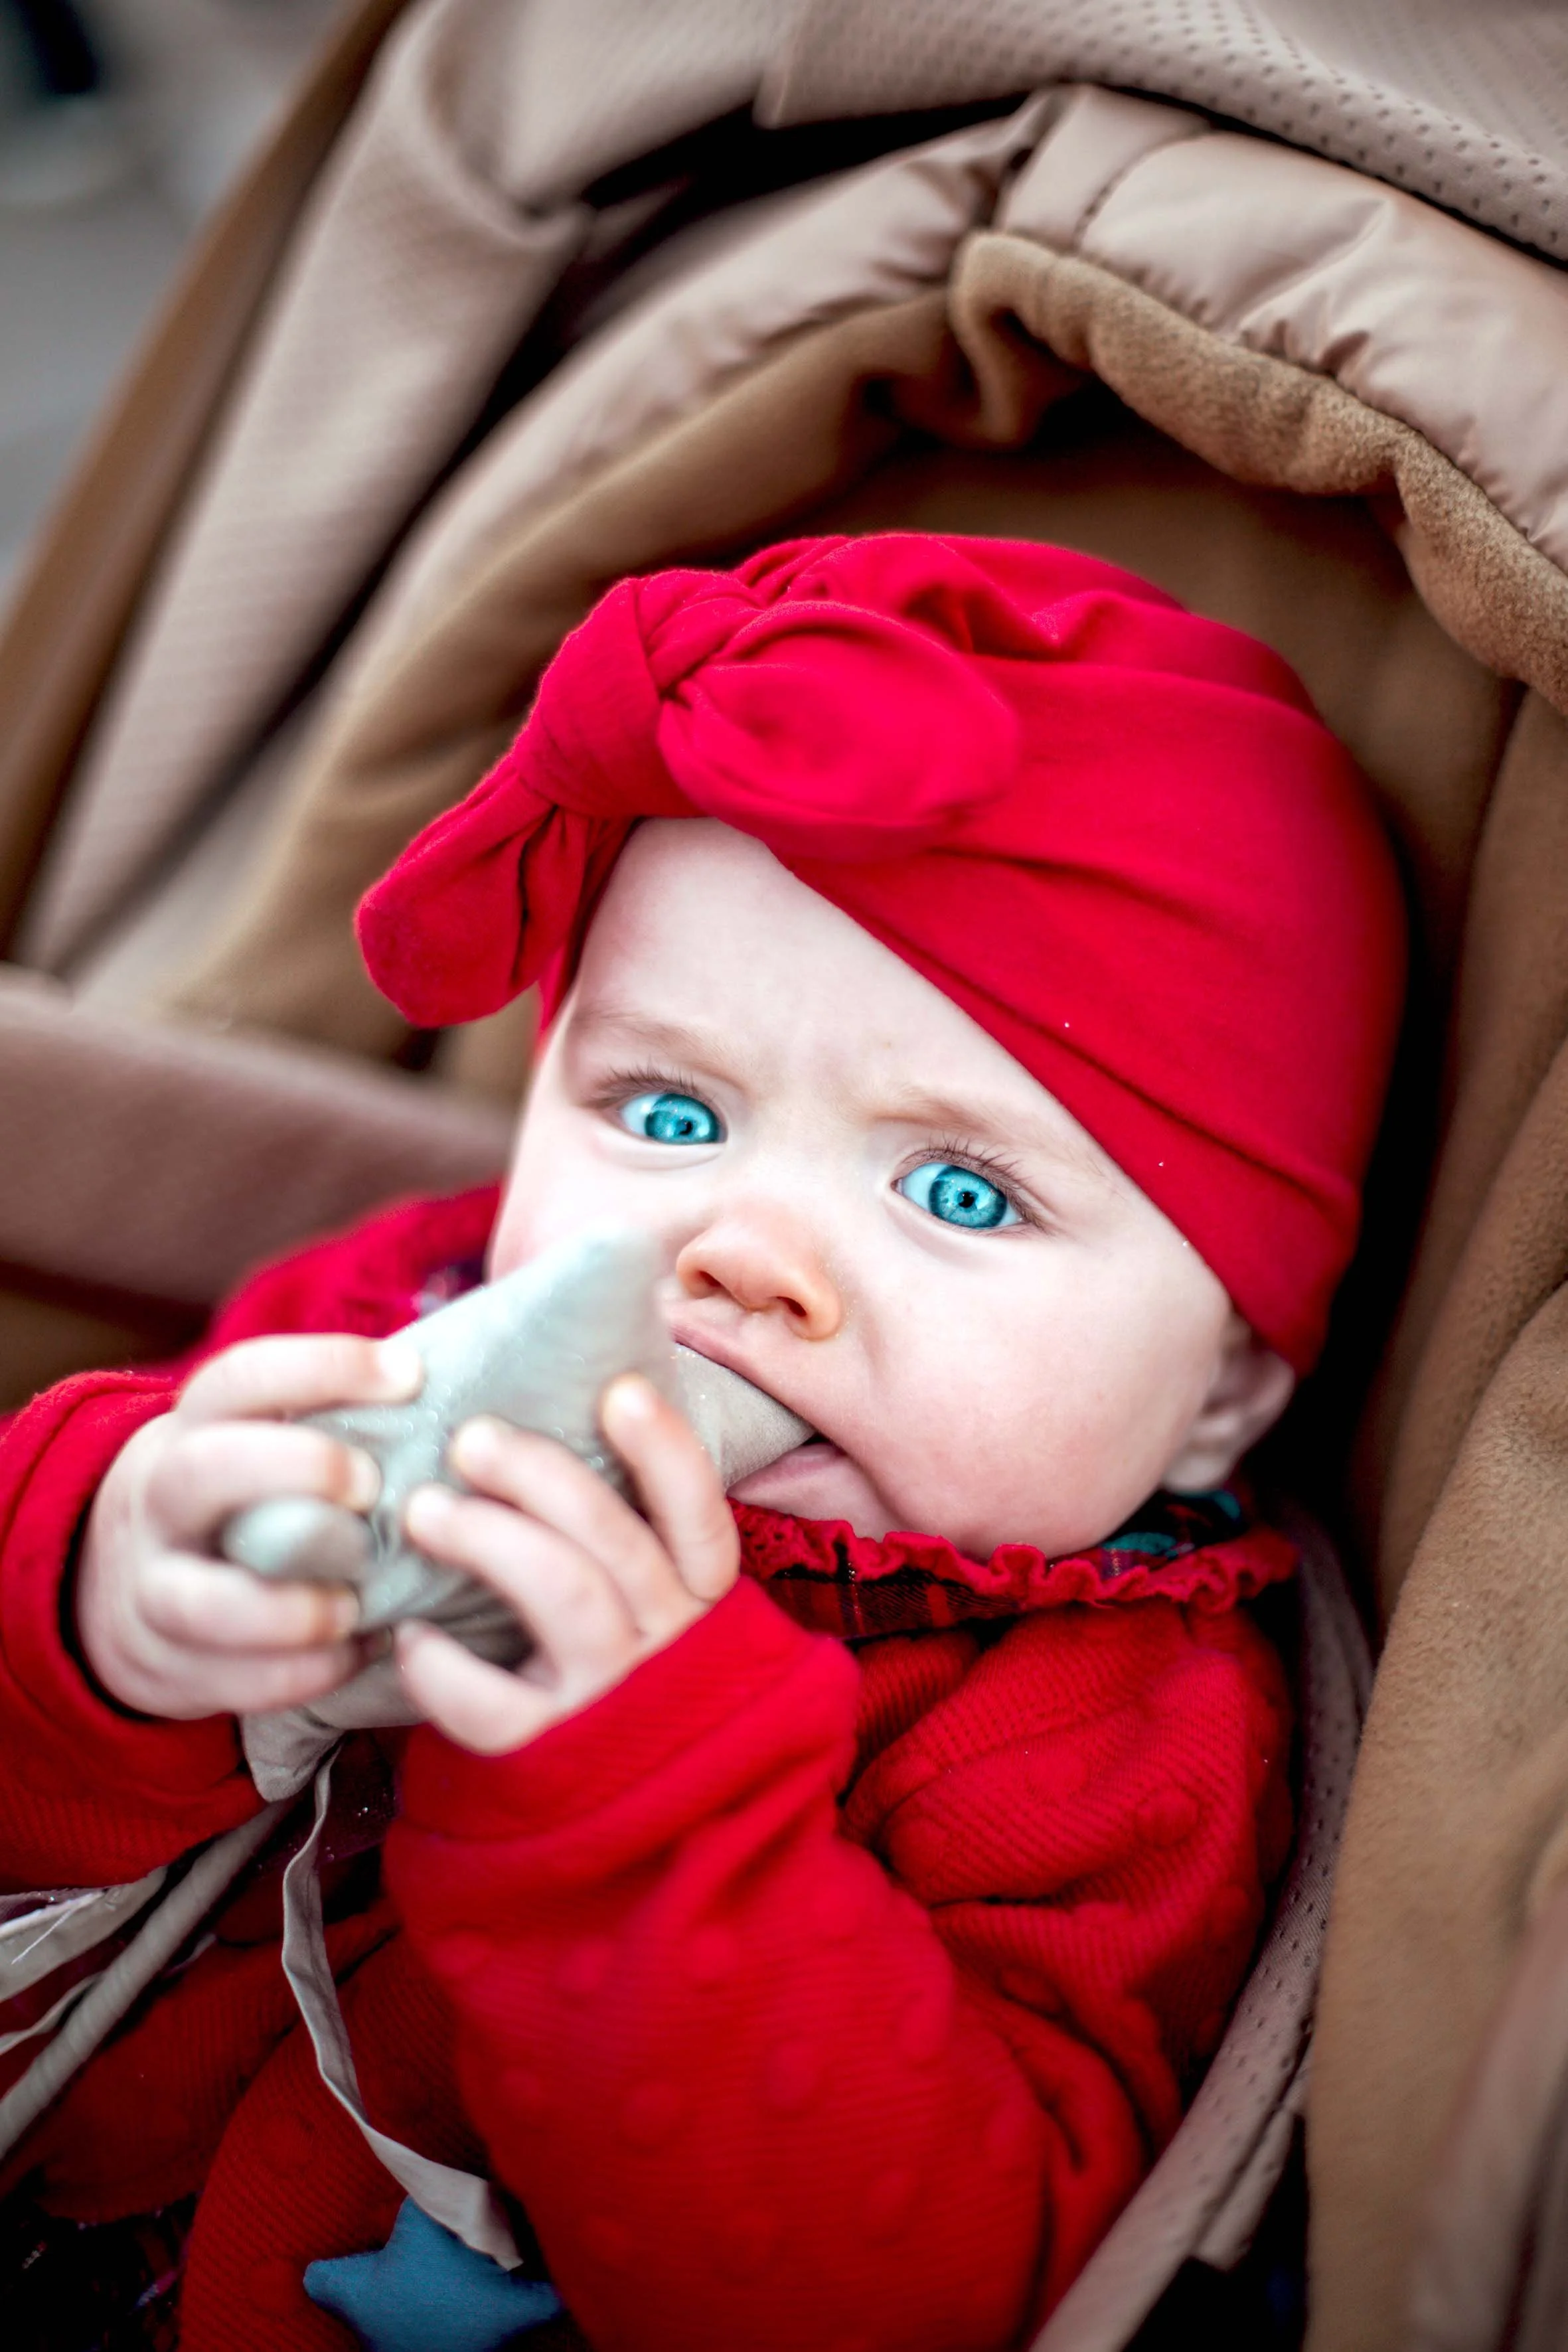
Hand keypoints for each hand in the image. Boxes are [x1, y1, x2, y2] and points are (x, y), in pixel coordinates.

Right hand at [77, 1333, 423, 1719]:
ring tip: (357, 1603)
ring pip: (202, 1599)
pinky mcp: (166, 1664)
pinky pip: (231, 1679)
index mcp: (194, 1428)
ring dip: (294, 1607)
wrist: (122, 1586)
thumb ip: (327, 1423)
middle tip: (371, 1488)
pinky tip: (358, 1652)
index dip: (324, 1367)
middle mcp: (162, 1500)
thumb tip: (452, 1403)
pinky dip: (303, 1672)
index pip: (241, 1377)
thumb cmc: (238, 1501)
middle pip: (204, 1470)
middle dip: (299, 1471)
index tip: (408, 1375)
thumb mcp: (253, 1443)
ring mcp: (153, 1586)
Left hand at [393, 1375, 738, 1754]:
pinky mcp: (554, 1757)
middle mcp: (669, 1643)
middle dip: (541, 1476)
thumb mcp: (637, 1597)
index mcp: (695, 1596)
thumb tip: (538, 1415)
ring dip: (489, 1538)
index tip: (621, 1392)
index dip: (666, 1451)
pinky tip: (410, 1638)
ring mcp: (614, 1700)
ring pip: (566, 1595)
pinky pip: (495, 1703)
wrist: (610, 1811)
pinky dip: (443, 1667)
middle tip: (471, 1439)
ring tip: (423, 1511)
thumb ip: (611, 1525)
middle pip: (616, 1540)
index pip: (699, 1514)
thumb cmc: (605, 1660)